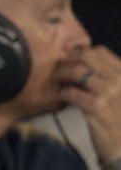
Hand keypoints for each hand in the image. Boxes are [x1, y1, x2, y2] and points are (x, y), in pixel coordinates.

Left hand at [56, 46, 120, 163]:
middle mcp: (119, 79)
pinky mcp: (97, 107)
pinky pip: (72, 93)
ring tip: (56, 81)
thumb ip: (103, 78)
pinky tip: (59, 96)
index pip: (99, 51)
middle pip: (87, 56)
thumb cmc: (117, 118)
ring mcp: (109, 92)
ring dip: (62, 74)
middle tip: (58, 68)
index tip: (68, 60)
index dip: (80, 52)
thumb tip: (78, 65)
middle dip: (68, 59)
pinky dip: (62, 93)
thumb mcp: (116, 93)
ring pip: (78, 72)